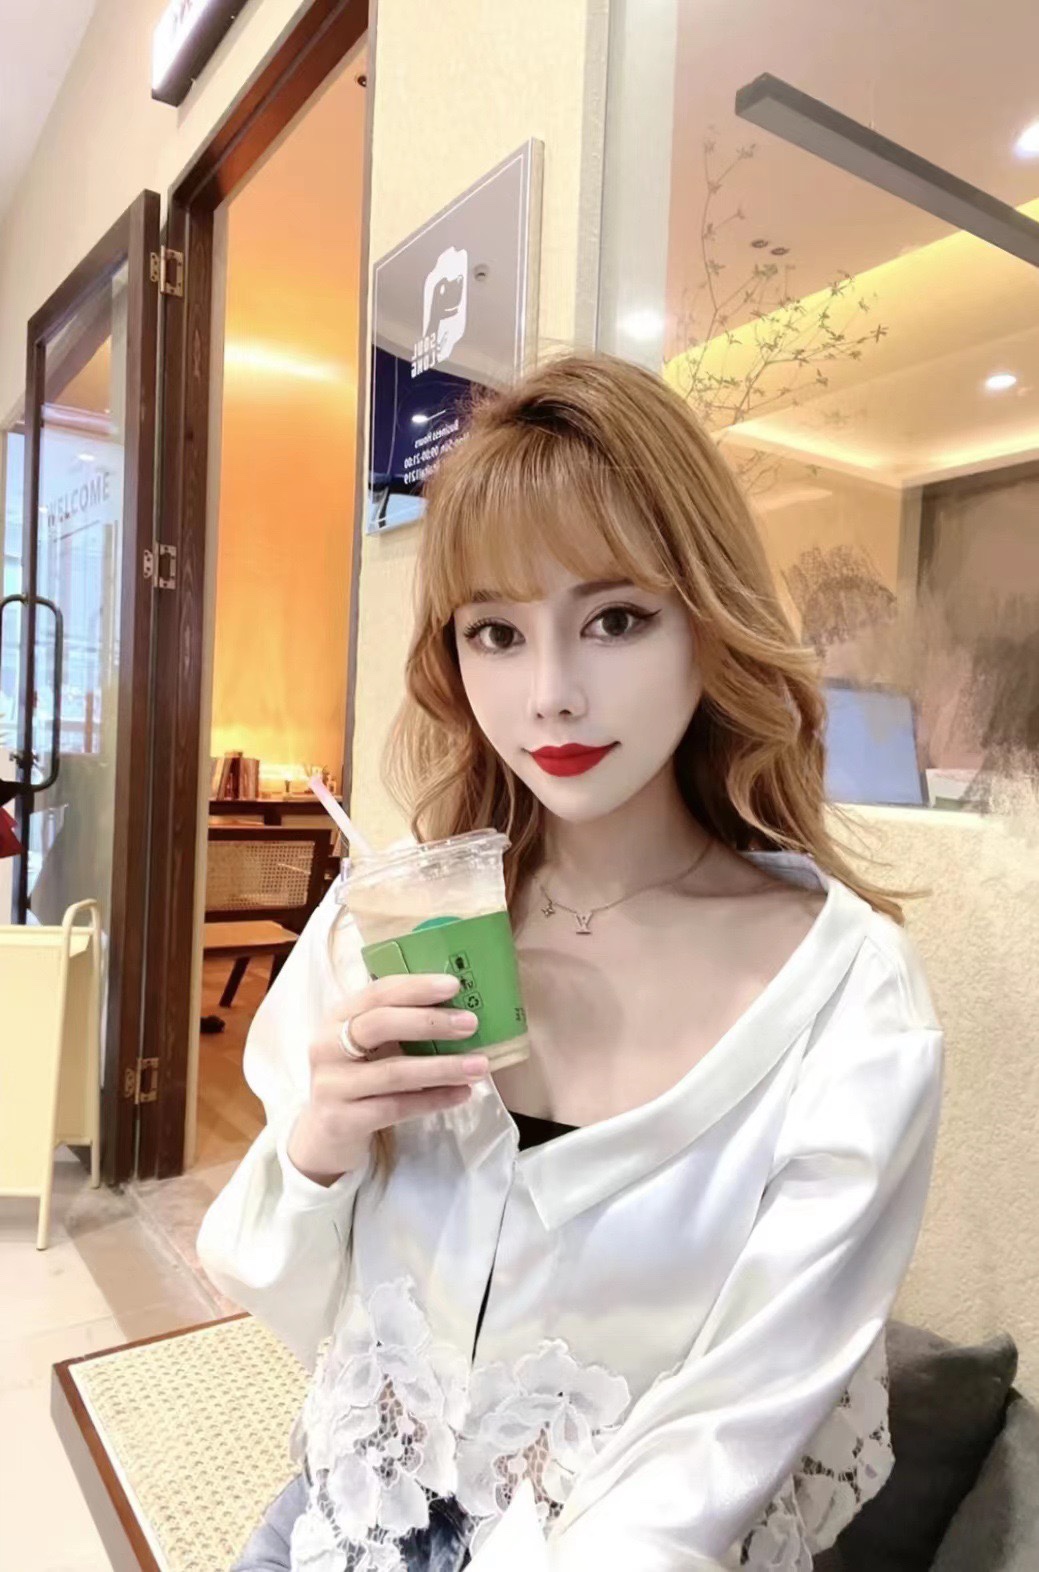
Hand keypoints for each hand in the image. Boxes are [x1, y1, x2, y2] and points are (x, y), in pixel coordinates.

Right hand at [286, 973, 487, 1185]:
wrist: (327, 1133)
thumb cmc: (361, 1077)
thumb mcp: (372, 1046)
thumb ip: (404, 1026)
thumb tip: (462, 1010)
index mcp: (338, 1017)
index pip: (377, 993)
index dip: (416, 987)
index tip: (454, 986)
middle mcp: (327, 1046)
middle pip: (379, 1025)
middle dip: (429, 1022)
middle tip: (470, 1024)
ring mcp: (331, 1085)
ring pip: (394, 1072)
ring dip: (442, 1067)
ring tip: (479, 1065)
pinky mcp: (341, 1120)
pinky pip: (396, 1108)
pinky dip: (433, 1100)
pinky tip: (462, 1094)